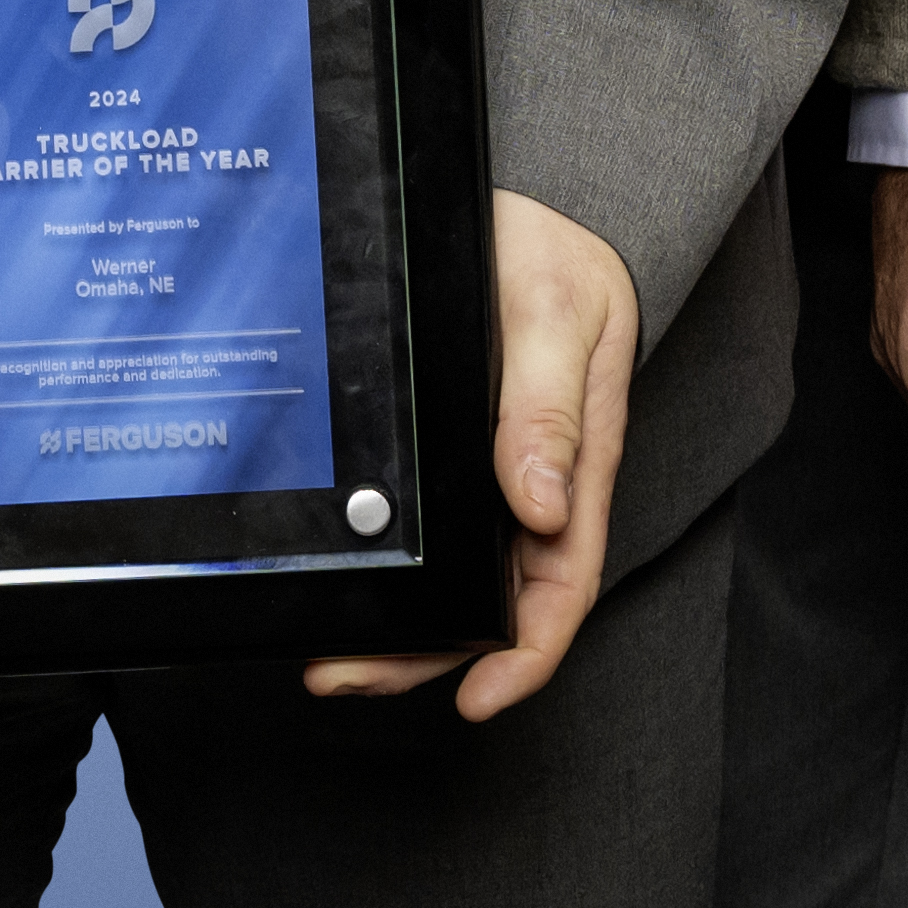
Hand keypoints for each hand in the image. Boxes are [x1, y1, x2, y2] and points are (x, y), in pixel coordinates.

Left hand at [308, 192, 638, 720]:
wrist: (534, 212)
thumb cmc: (562, 261)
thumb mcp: (560, 314)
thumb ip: (548, 407)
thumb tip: (540, 504)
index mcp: (577, 467)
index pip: (560, 585)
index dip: (525, 653)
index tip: (480, 696)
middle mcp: (533, 484)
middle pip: (492, 600)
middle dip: (426, 655)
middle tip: (346, 675)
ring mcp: (491, 472)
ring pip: (452, 573)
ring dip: (398, 624)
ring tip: (330, 654)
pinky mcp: (453, 452)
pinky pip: (429, 528)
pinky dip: (387, 568)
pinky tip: (343, 582)